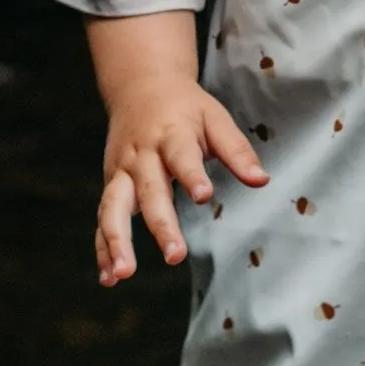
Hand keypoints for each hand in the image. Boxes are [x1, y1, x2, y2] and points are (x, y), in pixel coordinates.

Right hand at [89, 11, 267, 285]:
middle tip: (176, 255)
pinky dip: (103, 249)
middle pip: (149, 191)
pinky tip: (109, 278)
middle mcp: (142, 155)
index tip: (204, 196)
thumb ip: (236, 150)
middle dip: (160, 224)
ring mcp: (121, 172)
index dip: (191, 175)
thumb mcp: (214, 117)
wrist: (139, 86)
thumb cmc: (185, 108)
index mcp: (171, 134)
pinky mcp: (111, 185)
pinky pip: (103, 219)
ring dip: (117, 241)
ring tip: (124, 273)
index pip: (181, 155)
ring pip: (113, 207)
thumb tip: (262, 180)